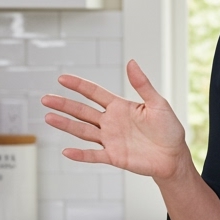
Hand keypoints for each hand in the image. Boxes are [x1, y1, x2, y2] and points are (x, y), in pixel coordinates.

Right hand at [42, 60, 187, 179]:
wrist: (174, 156)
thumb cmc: (169, 129)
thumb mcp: (158, 103)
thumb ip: (142, 85)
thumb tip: (132, 62)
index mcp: (120, 107)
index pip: (94, 93)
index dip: (78, 85)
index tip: (62, 78)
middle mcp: (111, 122)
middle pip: (82, 111)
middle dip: (64, 104)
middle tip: (46, 98)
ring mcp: (110, 139)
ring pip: (83, 131)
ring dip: (66, 125)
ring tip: (49, 117)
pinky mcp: (113, 156)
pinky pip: (94, 155)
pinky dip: (81, 154)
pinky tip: (66, 152)